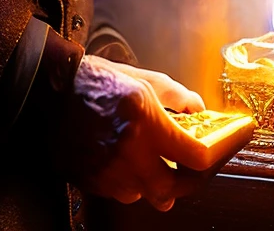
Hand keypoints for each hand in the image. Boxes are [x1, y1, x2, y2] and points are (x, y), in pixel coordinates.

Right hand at [61, 54, 210, 210]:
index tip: (222, 150)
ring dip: (158, 181)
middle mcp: (129, 151)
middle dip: (188, 180)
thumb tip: (200, 110)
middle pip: (174, 189)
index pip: (196, 157)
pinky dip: (134, 182)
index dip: (216, 156)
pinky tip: (132, 161)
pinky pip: (123, 193)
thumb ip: (177, 96)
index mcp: (145, 120)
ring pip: (147, 194)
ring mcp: (108, 171)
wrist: (51, 89)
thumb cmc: (97, 79)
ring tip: (158, 161)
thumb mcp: (142, 78)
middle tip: (193, 167)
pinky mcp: (91, 181)